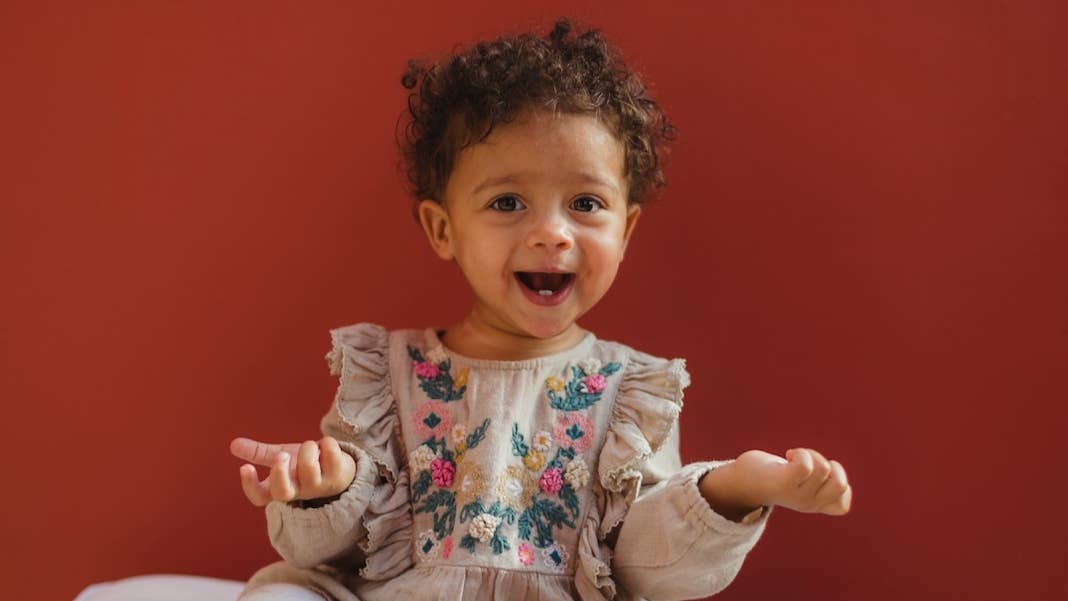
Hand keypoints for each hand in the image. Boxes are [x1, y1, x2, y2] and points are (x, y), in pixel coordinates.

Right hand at [229, 436, 356, 506]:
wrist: (339, 470)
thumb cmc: (305, 464)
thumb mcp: (281, 457)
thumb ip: (259, 453)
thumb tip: (233, 444)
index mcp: (280, 487)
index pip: (259, 497)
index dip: (249, 486)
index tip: (244, 467)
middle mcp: (298, 491)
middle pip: (282, 493)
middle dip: (279, 472)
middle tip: (281, 455)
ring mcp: (318, 486)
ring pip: (309, 468)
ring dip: (307, 448)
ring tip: (309, 446)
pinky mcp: (337, 477)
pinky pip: (331, 455)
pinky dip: (327, 443)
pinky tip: (326, 446)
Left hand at [733, 448, 851, 514]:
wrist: (739, 482)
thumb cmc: (772, 476)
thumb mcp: (800, 484)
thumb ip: (819, 485)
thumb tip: (842, 484)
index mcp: (814, 505)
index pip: (842, 506)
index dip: (840, 484)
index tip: (819, 476)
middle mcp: (808, 504)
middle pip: (840, 484)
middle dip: (831, 466)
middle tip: (808, 463)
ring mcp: (796, 495)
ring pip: (823, 469)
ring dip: (811, 454)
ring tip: (794, 456)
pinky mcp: (782, 483)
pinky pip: (805, 466)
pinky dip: (801, 453)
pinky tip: (788, 455)